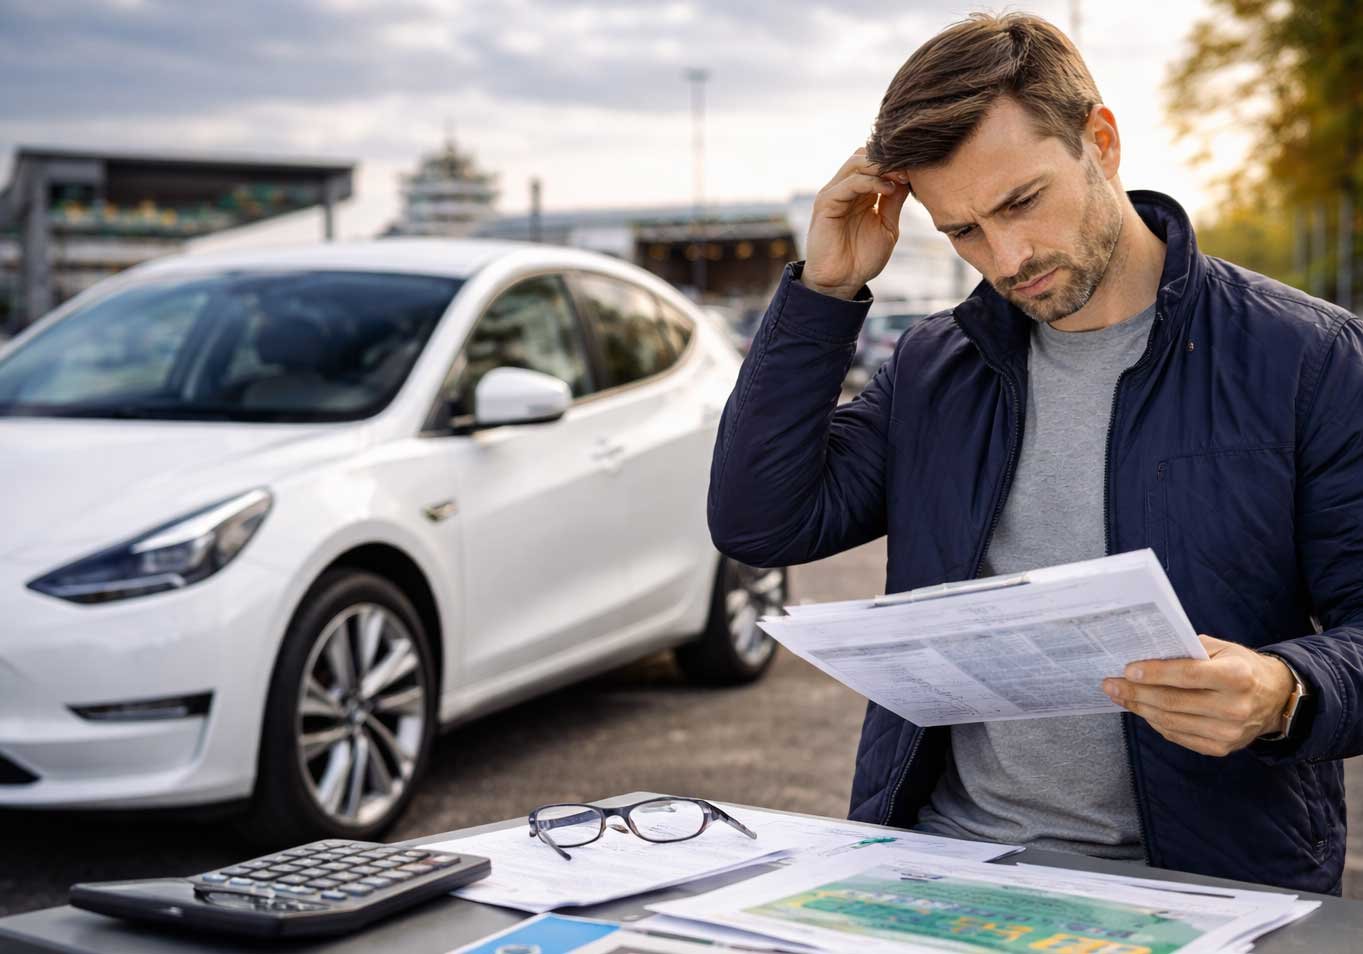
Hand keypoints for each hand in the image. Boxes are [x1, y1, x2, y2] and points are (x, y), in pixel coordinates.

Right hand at [802, 148, 910, 299]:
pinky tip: (888, 189)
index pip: (876, 162)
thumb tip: (909, 177)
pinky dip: (871, 181)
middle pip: (865, 155)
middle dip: (890, 160)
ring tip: (901, 177)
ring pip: (856, 162)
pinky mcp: (826, 203)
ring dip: (881, 166)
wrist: (841, 282)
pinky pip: (849, 183)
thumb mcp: (887, 226)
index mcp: (860, 192)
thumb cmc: (862, 258)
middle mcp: (845, 188)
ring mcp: (834, 193)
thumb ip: (894, 201)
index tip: (919, 169)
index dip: (897, 162)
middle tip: (911, 169)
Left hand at [1102, 635, 1295, 756]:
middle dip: (1136, 692)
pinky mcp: (1220, 748)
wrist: (1275, 699)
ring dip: (1140, 708)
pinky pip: (1177, 735)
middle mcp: (1234, 708)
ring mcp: (1228, 732)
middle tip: (1110, 684)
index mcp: (1237, 677)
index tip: (1127, 669)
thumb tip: (1147, 655)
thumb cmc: (1242, 667)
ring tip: (1119, 696)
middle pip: (1173, 702)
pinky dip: (1155, 722)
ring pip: (1171, 721)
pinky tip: (1141, 709)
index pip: (1187, 675)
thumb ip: (1188, 650)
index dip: (1154, 673)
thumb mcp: (1223, 649)